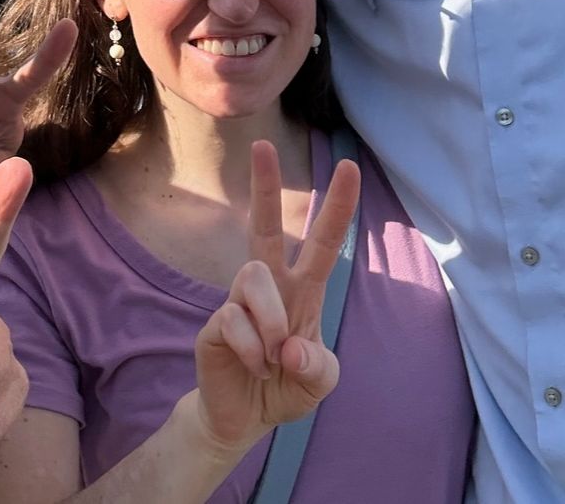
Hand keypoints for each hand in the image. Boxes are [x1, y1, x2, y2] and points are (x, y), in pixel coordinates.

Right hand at [193, 140, 360, 451]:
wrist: (243, 419)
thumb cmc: (287, 386)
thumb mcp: (320, 382)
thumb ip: (317, 366)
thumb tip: (290, 346)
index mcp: (303, 290)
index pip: (322, 242)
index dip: (337, 207)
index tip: (349, 167)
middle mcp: (270, 286)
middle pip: (266, 225)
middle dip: (265, 184)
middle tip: (262, 144)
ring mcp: (239, 301)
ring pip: (254, 276)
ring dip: (271, 321)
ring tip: (272, 358)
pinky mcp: (215, 323)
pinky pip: (234, 319)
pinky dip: (253, 351)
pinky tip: (255, 367)